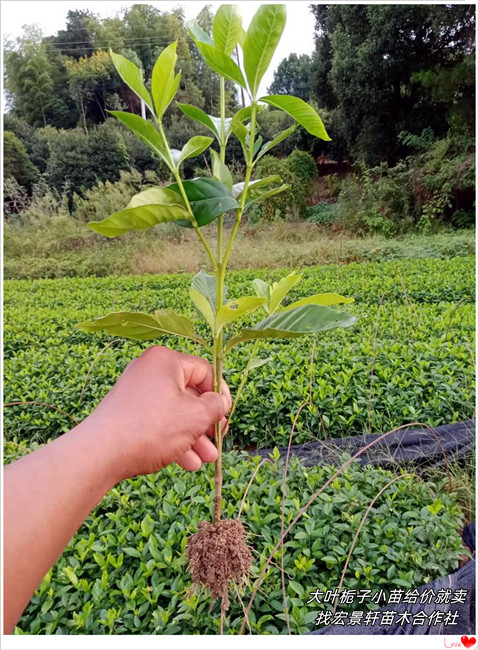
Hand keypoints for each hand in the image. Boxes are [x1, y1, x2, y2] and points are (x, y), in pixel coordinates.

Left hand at [86, 346, 230, 478]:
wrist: (100, 453)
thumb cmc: (151, 428)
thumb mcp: (195, 417)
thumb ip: (215, 406)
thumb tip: (220, 402)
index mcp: (166, 361)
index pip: (204, 370)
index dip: (219, 394)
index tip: (225, 415)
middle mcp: (149, 371)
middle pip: (189, 394)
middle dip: (206, 422)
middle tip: (217, 440)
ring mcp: (136, 392)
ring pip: (174, 412)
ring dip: (193, 436)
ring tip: (206, 459)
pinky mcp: (126, 413)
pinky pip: (158, 422)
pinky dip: (173, 439)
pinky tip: (187, 463)